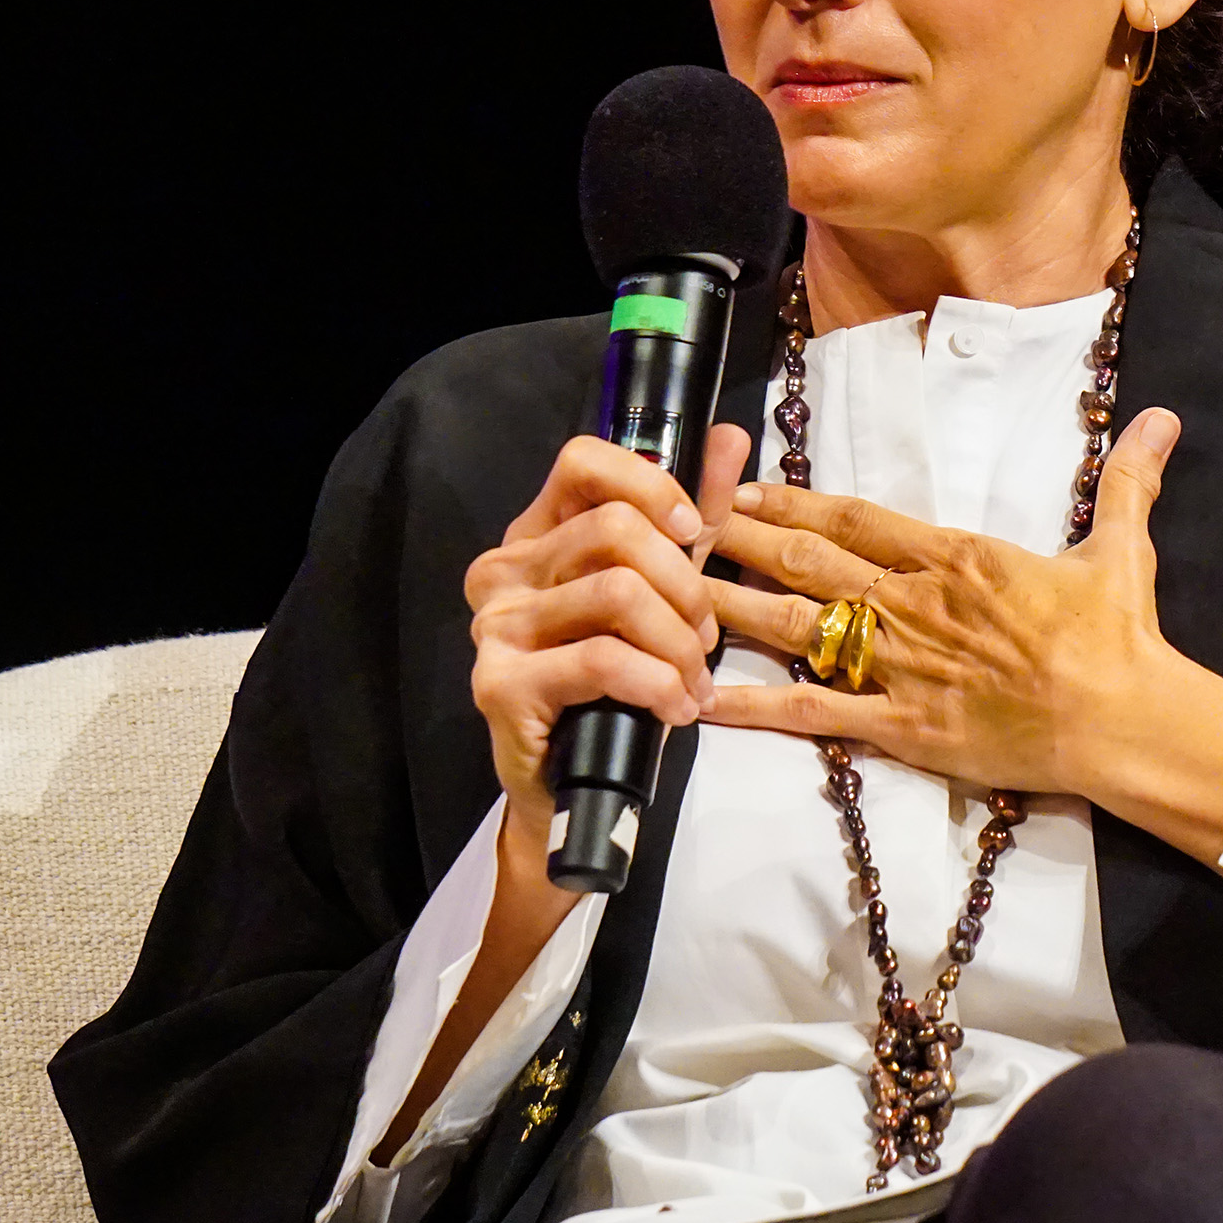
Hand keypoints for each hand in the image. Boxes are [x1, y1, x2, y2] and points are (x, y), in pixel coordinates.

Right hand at [465, 425, 748, 849]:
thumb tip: (728, 436)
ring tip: (694, 681)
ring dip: (679, 643)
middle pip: (615, 529)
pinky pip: (603, 660)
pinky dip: (659, 683)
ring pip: (618, 594)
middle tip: (705, 635)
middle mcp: (503, 569)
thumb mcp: (664, 590)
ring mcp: (495, 626)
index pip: (582, 462)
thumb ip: (694, 516)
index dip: (649, 484)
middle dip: (685, 584)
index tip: (694, 532)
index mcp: (537, 534)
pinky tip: (676, 709)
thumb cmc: (617, 682)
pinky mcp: (501, 683)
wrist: (572, 786)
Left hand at [700, 409, 1222, 851]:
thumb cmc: (1120, 637)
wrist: (1125, 719)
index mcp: (956, 556)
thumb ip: (1128, 482)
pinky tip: (703, 698)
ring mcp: (901, 665)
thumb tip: (1164, 417)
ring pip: (796, 626)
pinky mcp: (901, 726)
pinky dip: (756, 705)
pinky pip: (813, 713)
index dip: (792, 502)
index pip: (855, 519)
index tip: (742, 488)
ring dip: (728, 606)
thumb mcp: (1122, 549)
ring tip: (667, 592)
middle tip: (680, 524)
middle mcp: (915, 602)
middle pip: (808, 561)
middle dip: (739, 540)